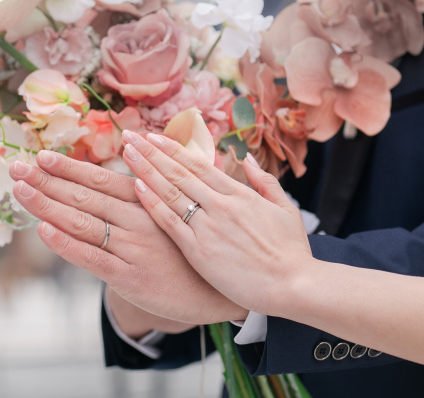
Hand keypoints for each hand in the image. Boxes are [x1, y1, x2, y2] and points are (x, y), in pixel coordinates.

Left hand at [9, 150, 247, 332]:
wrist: (218, 291)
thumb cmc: (188, 247)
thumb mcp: (171, 212)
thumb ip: (141, 194)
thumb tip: (110, 175)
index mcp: (147, 199)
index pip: (100, 178)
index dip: (68, 167)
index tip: (40, 155)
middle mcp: (138, 218)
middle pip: (84, 196)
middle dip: (46, 180)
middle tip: (15, 167)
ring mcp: (133, 248)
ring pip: (82, 222)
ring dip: (48, 205)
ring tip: (20, 190)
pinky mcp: (130, 277)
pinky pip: (92, 258)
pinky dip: (66, 243)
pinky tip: (44, 230)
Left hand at [119, 129, 312, 315]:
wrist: (295, 286)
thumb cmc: (292, 253)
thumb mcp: (285, 209)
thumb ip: (265, 182)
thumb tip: (247, 159)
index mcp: (240, 194)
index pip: (199, 164)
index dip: (173, 149)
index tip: (153, 136)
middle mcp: (221, 205)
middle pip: (179, 172)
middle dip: (152, 152)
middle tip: (130, 136)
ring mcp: (209, 226)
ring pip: (171, 191)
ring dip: (146, 170)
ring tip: (127, 154)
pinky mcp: (199, 251)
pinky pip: (171, 222)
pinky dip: (152, 203)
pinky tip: (136, 187)